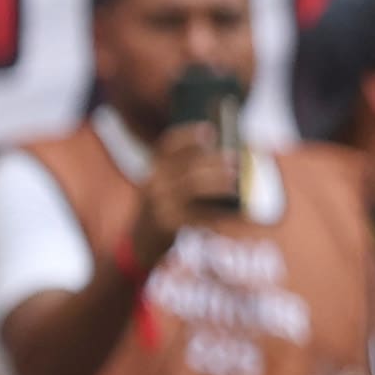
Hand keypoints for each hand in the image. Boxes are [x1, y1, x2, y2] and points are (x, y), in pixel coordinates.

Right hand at [134, 119, 241, 254]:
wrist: (139, 244)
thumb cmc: (160, 212)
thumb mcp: (162, 188)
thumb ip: (181, 174)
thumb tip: (221, 161)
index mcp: (153, 171)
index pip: (167, 146)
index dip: (188, 135)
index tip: (210, 130)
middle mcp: (153, 184)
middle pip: (186, 165)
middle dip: (213, 160)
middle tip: (235, 159)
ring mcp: (159, 204)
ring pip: (192, 186)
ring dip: (217, 181)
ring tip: (235, 180)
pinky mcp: (168, 224)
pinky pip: (198, 215)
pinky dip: (218, 212)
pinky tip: (233, 211)